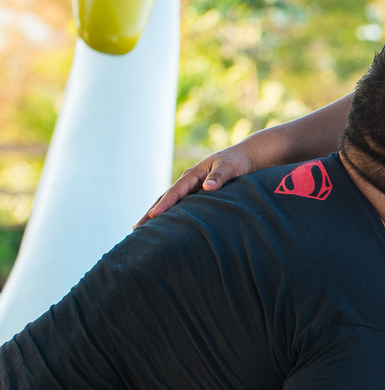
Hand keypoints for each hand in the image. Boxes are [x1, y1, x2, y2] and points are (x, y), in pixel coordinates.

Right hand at [136, 148, 253, 225]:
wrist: (244, 158)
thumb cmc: (237, 162)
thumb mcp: (229, 167)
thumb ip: (219, 176)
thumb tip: (208, 187)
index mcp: (193, 174)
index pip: (176, 191)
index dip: (165, 203)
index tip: (153, 215)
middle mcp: (188, 182)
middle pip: (165, 198)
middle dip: (150, 213)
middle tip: (136, 228)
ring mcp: (190, 189)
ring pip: (169, 203)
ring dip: (155, 216)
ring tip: (141, 231)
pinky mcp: (195, 196)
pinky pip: (179, 207)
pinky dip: (169, 216)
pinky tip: (163, 228)